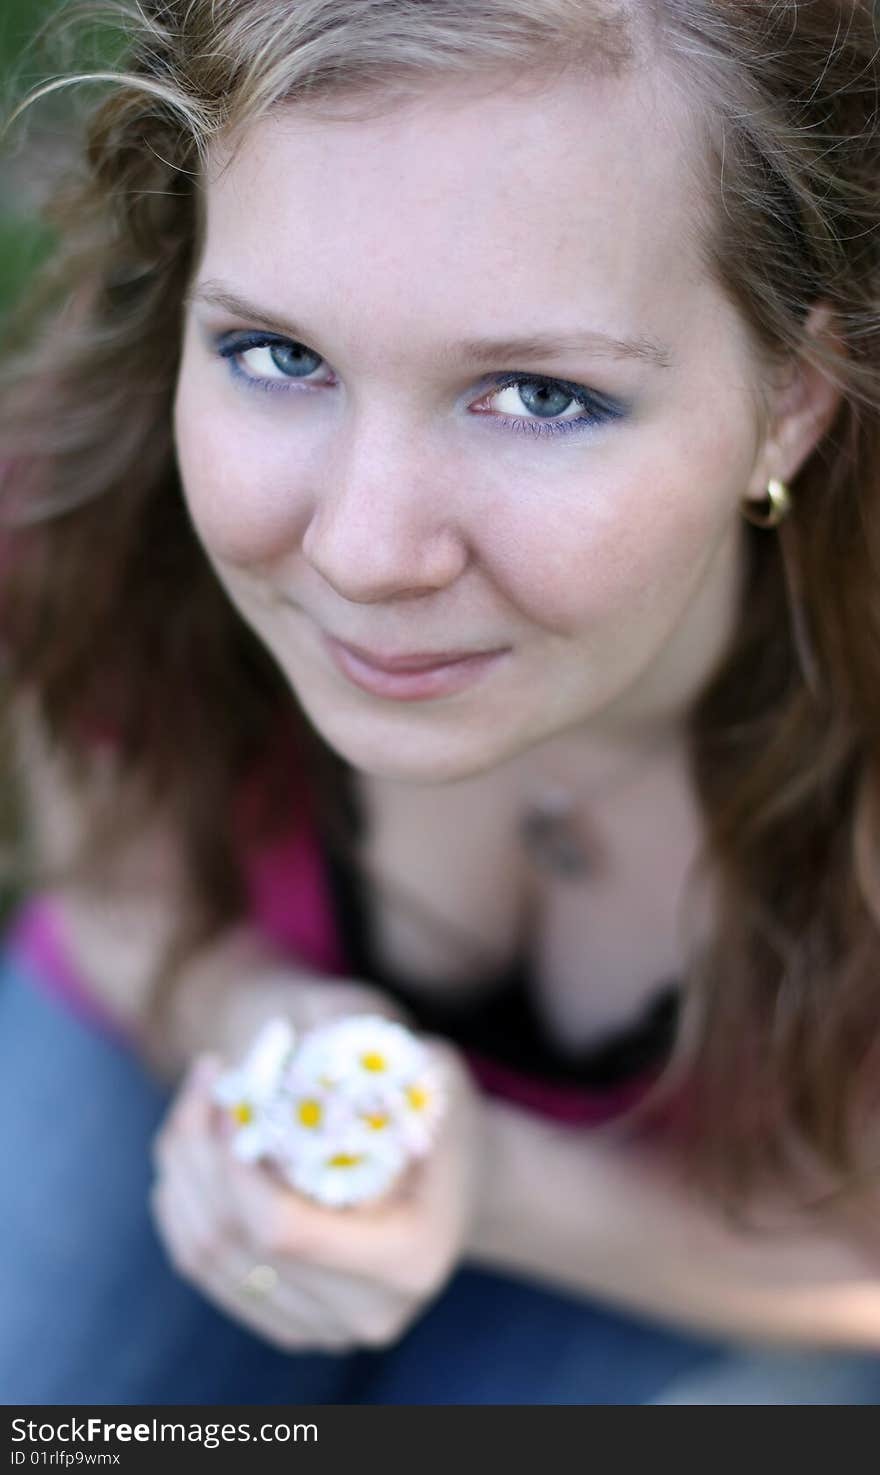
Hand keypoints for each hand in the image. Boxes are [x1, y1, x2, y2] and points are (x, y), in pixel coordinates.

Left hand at [149, 1036, 484, 1351]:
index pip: (282, 1229)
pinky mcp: (286, 1324)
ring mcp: (321, 1330)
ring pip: (203, 1255)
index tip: (233, 1091)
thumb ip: (378, 1061)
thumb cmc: (444, 1115)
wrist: (457, 1180)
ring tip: (197, 1101)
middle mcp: (364, 1315)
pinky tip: (191, 1148)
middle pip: (233, 1242)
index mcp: (406, 1260)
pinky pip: (202, 1267)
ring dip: (181, 1169)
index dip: (235, 1162)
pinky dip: (182, 1202)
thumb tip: (295, 1045)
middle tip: (206, 1080)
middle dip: (197, 1151)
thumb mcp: (435, 1072)